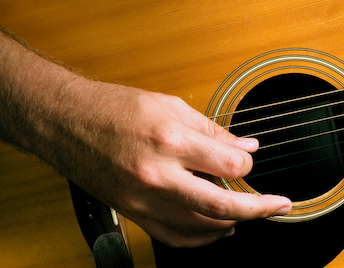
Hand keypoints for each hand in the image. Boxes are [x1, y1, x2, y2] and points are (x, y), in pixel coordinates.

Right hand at [57, 80, 292, 247]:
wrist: (64, 122)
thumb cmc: (112, 108)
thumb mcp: (170, 105)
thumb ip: (212, 131)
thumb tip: (245, 146)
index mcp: (169, 141)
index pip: (229, 164)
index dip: (248, 163)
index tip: (248, 159)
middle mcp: (156, 175)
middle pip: (221, 205)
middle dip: (259, 208)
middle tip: (280, 205)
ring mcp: (143, 199)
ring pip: (200, 227)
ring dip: (231, 223)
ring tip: (249, 214)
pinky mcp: (134, 213)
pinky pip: (174, 237)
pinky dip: (201, 238)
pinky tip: (217, 230)